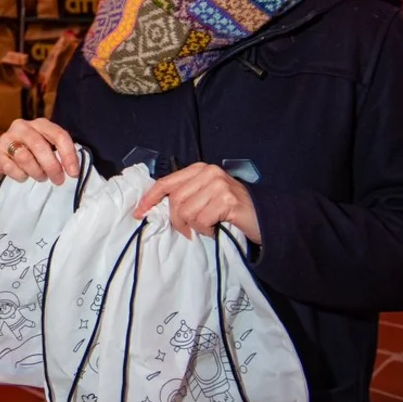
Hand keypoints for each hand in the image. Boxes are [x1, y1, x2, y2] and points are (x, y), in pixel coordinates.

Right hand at [0, 118, 79, 184]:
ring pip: (25, 158)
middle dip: (52, 167)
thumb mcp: (48, 148)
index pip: (59, 136)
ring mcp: (7, 137)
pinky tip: (24, 175)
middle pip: (41, 146)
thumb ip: (60, 154)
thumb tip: (74, 170)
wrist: (6, 155)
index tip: (73, 173)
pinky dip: (20, 176)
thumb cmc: (32, 152)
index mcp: (40, 124)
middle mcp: (23, 127)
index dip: (68, 155)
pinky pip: (11, 167)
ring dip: (36, 172)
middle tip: (58, 180)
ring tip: (40, 176)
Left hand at [133, 163, 261, 243]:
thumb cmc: (229, 209)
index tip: (139, 212)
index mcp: (199, 169)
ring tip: (207, 227)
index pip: (167, 182)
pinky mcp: (227, 200)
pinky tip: (216, 229)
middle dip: (176, 221)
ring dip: (194, 227)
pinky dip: (206, 231)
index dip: (150, 198)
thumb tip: (154, 207)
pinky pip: (201, 221)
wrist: (263, 217)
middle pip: (175, 200)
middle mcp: (209, 173)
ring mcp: (219, 185)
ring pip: (186, 212)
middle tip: (186, 231)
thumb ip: (185, 195)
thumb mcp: (205, 195)